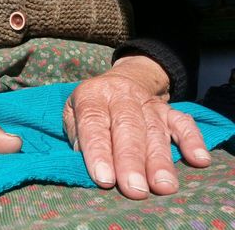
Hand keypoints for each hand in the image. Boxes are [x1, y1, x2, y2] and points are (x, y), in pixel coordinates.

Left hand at [63, 56, 210, 198]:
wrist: (118, 81)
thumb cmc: (91, 107)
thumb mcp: (72, 113)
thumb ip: (77, 136)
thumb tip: (85, 164)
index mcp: (92, 95)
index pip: (93, 122)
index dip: (98, 151)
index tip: (104, 179)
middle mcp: (121, 95)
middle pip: (127, 127)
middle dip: (131, 160)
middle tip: (135, 189)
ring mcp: (146, 101)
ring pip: (154, 129)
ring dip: (159, 159)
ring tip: (162, 186)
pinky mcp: (167, 109)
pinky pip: (182, 122)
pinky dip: (192, 140)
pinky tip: (198, 160)